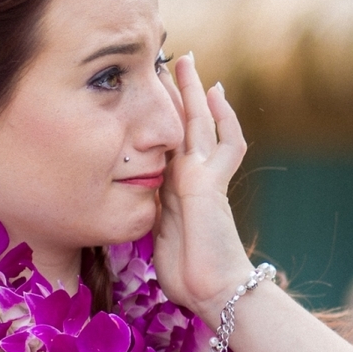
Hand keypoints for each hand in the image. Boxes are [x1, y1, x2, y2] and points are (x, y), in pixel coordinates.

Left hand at [150, 54, 255, 323]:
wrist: (215, 290)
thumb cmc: (189, 275)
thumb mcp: (156, 237)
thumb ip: (150, 215)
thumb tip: (128, 204)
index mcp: (176, 189)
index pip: (168, 142)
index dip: (162, 119)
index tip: (154, 97)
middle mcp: (194, 177)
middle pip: (186, 125)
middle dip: (178, 94)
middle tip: (173, 61)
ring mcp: (206, 178)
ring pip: (200, 124)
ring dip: (193, 93)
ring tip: (187, 62)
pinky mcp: (211, 183)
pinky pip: (224, 142)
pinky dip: (222, 118)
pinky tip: (214, 94)